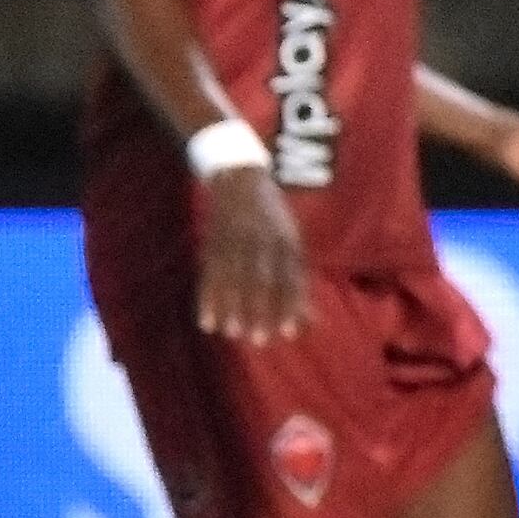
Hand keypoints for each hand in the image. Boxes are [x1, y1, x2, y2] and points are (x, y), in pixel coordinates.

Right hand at [198, 166, 309, 344]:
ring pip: (233, 279)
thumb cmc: (272, 217)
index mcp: (285, 240)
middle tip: (260, 339)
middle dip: (260, 310)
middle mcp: (261, 241)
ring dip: (232, 308)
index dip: (289, 305)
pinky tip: (207, 321)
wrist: (240, 178)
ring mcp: (235, 241)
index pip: (289, 277)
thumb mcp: (291, 241)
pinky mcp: (212, 243)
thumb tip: (311, 321)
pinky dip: (207, 298)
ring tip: (233, 333)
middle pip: (260, 279)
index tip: (288, 332)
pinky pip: (209, 274)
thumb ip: (298, 282)